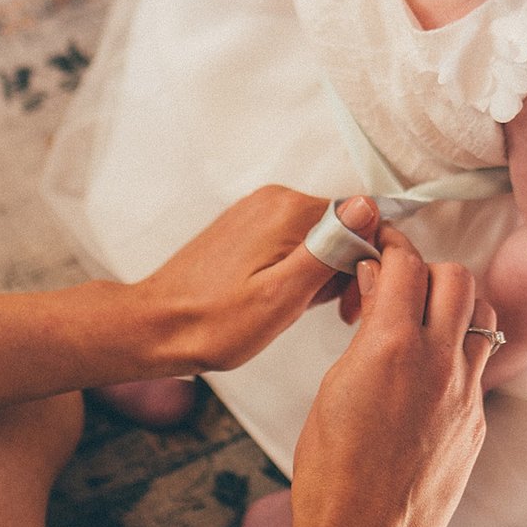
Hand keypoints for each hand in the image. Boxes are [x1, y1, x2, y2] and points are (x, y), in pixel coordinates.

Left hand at [137, 189, 384, 372]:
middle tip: (334, 314)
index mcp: (287, 210)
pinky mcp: (246, 228)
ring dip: (322, 272)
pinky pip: (293, 240)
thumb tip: (369, 207)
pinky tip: (283, 298)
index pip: (361, 218)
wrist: (158, 327)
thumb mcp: (283, 296)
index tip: (353, 303)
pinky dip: (298, 269)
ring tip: (299, 309)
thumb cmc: (216, 322)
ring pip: (318, 235)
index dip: (366, 263)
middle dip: (344, 269)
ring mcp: (257, 211)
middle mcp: (273, 199)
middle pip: (340, 226)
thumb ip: (328, 248)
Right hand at [287, 234, 495, 526]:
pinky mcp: (476, 423)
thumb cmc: (331, 472)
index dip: (393, 246)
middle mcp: (439, 363)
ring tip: (423, 320)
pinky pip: (478, 367)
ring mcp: (465, 394)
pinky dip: (457, 354)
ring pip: (482, 317)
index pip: (407, 265)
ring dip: (455, 305)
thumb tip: (376, 289)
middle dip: (428, 270)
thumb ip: (364, 330)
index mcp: (393, 346)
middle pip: (457, 278)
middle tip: (402, 283)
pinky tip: (427, 373)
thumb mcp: (333, 387)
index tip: (382, 247)